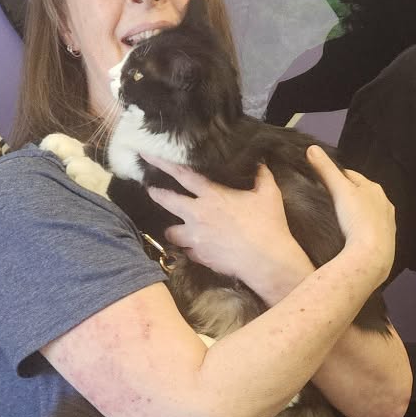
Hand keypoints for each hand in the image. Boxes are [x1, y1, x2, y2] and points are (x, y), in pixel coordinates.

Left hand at [145, 157, 310, 300]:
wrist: (266, 261)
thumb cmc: (268, 225)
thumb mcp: (269, 194)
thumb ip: (262, 176)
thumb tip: (260, 162)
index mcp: (212, 196)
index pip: (182, 174)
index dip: (162, 163)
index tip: (146, 155)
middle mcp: (197, 215)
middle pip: (167, 201)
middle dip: (156, 194)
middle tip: (151, 190)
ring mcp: (196, 238)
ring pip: (171, 232)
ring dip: (174, 229)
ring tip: (178, 228)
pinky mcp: (199, 256)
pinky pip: (188, 251)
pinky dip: (191, 249)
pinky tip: (197, 248)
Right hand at [307, 145, 395, 289]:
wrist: (372, 256)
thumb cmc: (358, 220)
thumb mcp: (338, 190)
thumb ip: (325, 169)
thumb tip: (312, 148)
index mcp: (374, 188)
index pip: (351, 176)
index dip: (336, 176)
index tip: (321, 179)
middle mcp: (384, 203)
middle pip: (360, 194)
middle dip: (346, 195)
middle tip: (326, 200)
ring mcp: (386, 223)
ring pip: (366, 212)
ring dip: (354, 213)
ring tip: (336, 219)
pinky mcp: (385, 241)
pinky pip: (369, 230)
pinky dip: (359, 230)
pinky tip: (349, 236)